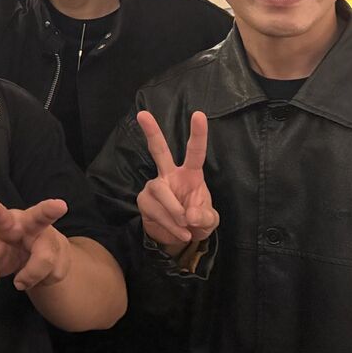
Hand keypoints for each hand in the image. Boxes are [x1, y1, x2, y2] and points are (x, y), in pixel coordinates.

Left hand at [0, 197, 70, 290]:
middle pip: (42, 215)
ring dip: (32, 276)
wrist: (24, 255)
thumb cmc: (0, 248)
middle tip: (59, 205)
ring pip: (46, 260)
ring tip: (22, 278)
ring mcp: (50, 235)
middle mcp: (30, 224)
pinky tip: (37, 272)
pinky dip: (43, 281)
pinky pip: (55, 273)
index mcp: (6, 222)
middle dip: (50, 210)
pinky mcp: (64, 249)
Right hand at [135, 110, 217, 251]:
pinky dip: (170, 224)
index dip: (198, 134)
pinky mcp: (144, 200)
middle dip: (152, 132)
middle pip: (159, 150)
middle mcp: (170, 175)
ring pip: (161, 190)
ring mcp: (154, 186)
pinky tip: (179, 232)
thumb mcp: (209, 220)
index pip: (195, 152)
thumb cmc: (196, 221)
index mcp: (190, 174)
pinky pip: (155, 210)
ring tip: (185, 226)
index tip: (199, 114)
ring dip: (175, 211)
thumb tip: (188, 215)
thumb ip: (204, 216)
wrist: (177, 238)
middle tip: (142, 114)